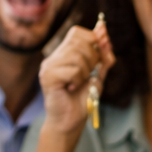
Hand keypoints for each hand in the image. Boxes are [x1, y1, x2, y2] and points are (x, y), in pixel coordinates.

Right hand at [39, 17, 114, 139]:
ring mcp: (49, 66)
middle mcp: (54, 56)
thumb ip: (103, 55)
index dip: (92, 38)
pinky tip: (72, 88)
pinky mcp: (47, 76)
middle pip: (79, 42)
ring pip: (77, 56)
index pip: (77, 32)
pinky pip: (72, 70)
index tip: (101, 51)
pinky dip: (78, 81)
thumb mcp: (99, 74)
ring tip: (78, 83)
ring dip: (85, 72)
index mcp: (64, 53)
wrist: (71, 121)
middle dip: (93, 58)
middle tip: (88, 74)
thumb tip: (103, 30)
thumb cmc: (83, 98)